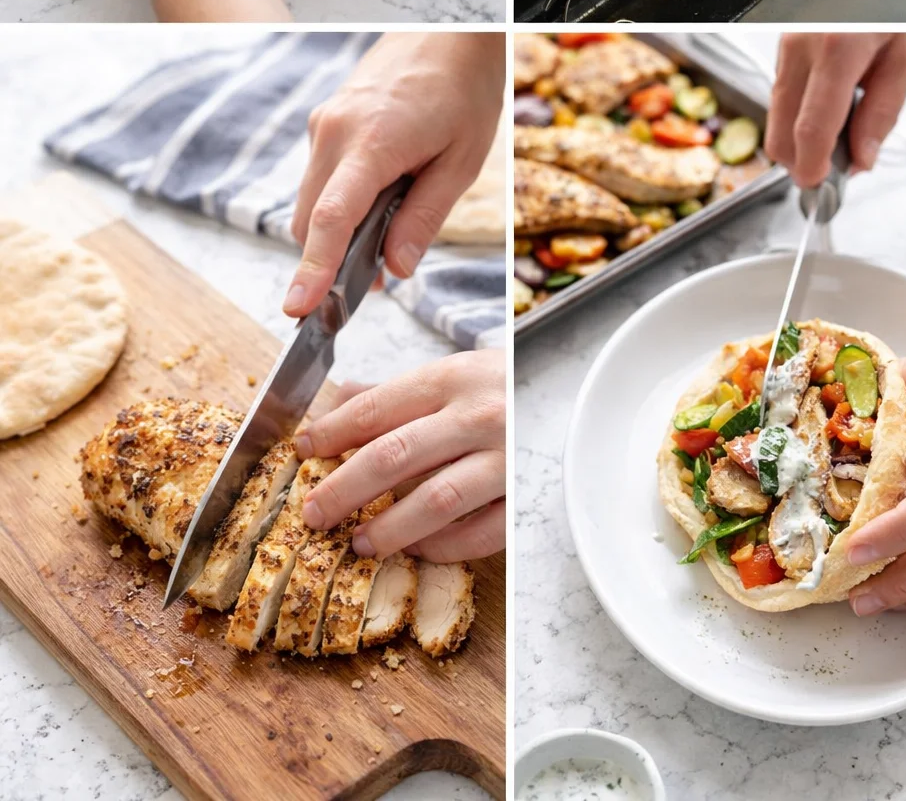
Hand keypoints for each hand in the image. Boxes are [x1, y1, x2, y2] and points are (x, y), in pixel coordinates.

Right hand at [286, 31, 503, 313]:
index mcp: (372, 143)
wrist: (447, 34)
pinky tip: (380, 197)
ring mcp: (323, 124)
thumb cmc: (463, 90)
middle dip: (329, 260)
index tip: (297, 307)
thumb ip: (424, 218)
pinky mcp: (324, 121)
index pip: (331, 218)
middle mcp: (334, 132)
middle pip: (310, 220)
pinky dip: (338, 202)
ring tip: (388, 231)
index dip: (313, 268)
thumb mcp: (461, 162)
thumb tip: (395, 269)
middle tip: (373, 282)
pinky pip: (319, 178)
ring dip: (336, 231)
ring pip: (311, 202)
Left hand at [297, 349, 504, 560]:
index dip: (332, 431)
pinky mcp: (524, 497)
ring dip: (389, 527)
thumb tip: (339, 399)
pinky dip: (442, 547)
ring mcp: (503, 459)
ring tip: (359, 541)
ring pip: (435, 500)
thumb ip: (396, 391)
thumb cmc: (504, 387)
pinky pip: (477, 532)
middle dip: (344, 488)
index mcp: (452, 378)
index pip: (377, 407)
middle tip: (313, 513)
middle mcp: (477, 415)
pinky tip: (415, 551)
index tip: (302, 450)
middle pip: (395, 455)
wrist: (583, 393)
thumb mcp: (453, 373)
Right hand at [766, 33, 905, 186]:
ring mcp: (784, 44)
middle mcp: (801, 47)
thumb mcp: (904, 58)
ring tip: (829, 143)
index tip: (818, 184)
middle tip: (825, 174)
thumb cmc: (889, 8)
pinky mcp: (779, 45)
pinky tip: (821, 115)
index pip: (814, 123)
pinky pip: (779, 93)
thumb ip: (882, 112)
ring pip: (775, 112)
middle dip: (798, 160)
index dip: (812, 162)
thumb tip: (861, 158)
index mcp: (838, 50)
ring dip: (796, 138)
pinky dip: (795, 115)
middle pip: (781, 125)